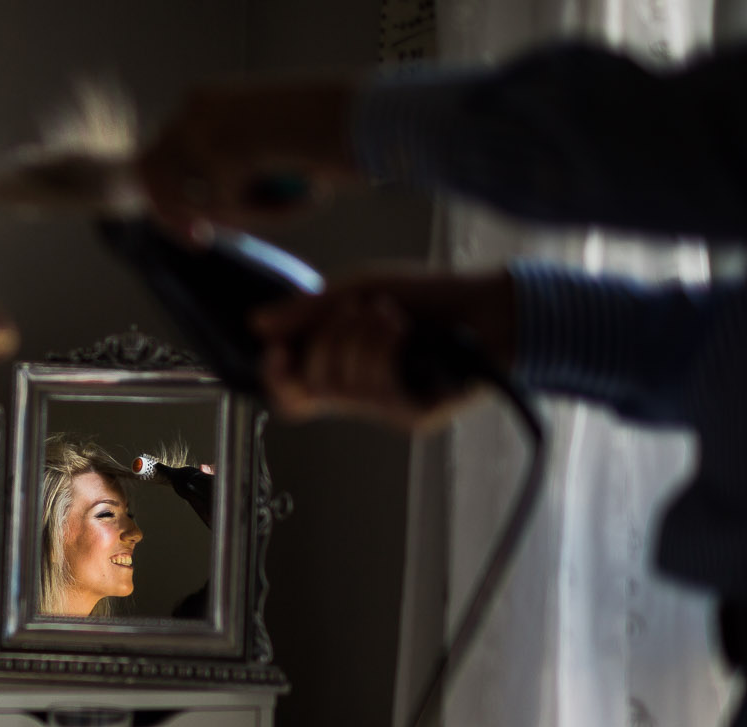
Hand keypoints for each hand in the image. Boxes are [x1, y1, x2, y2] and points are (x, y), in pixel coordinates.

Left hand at [138, 79, 362, 239]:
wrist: (368, 117)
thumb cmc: (329, 142)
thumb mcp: (261, 158)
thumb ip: (221, 179)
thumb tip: (189, 218)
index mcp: (203, 99)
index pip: (157, 155)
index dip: (168, 200)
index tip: (198, 234)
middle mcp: (196, 105)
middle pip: (150, 175)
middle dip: (171, 215)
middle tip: (200, 241)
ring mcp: (204, 125)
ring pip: (189, 199)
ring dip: (235, 216)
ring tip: (286, 204)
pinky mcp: (220, 148)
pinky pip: (225, 209)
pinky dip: (264, 214)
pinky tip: (302, 193)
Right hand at [252, 270, 516, 432]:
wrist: (490, 304)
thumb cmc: (428, 298)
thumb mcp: (358, 291)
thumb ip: (308, 310)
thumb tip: (255, 323)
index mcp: (340, 370)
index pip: (291, 394)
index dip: (275, 378)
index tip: (278, 349)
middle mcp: (359, 396)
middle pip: (311, 383)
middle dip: (330, 336)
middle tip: (362, 310)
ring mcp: (386, 409)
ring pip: (342, 383)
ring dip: (363, 336)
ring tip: (391, 315)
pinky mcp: (413, 415)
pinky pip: (375, 387)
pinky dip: (384, 347)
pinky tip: (405, 331)